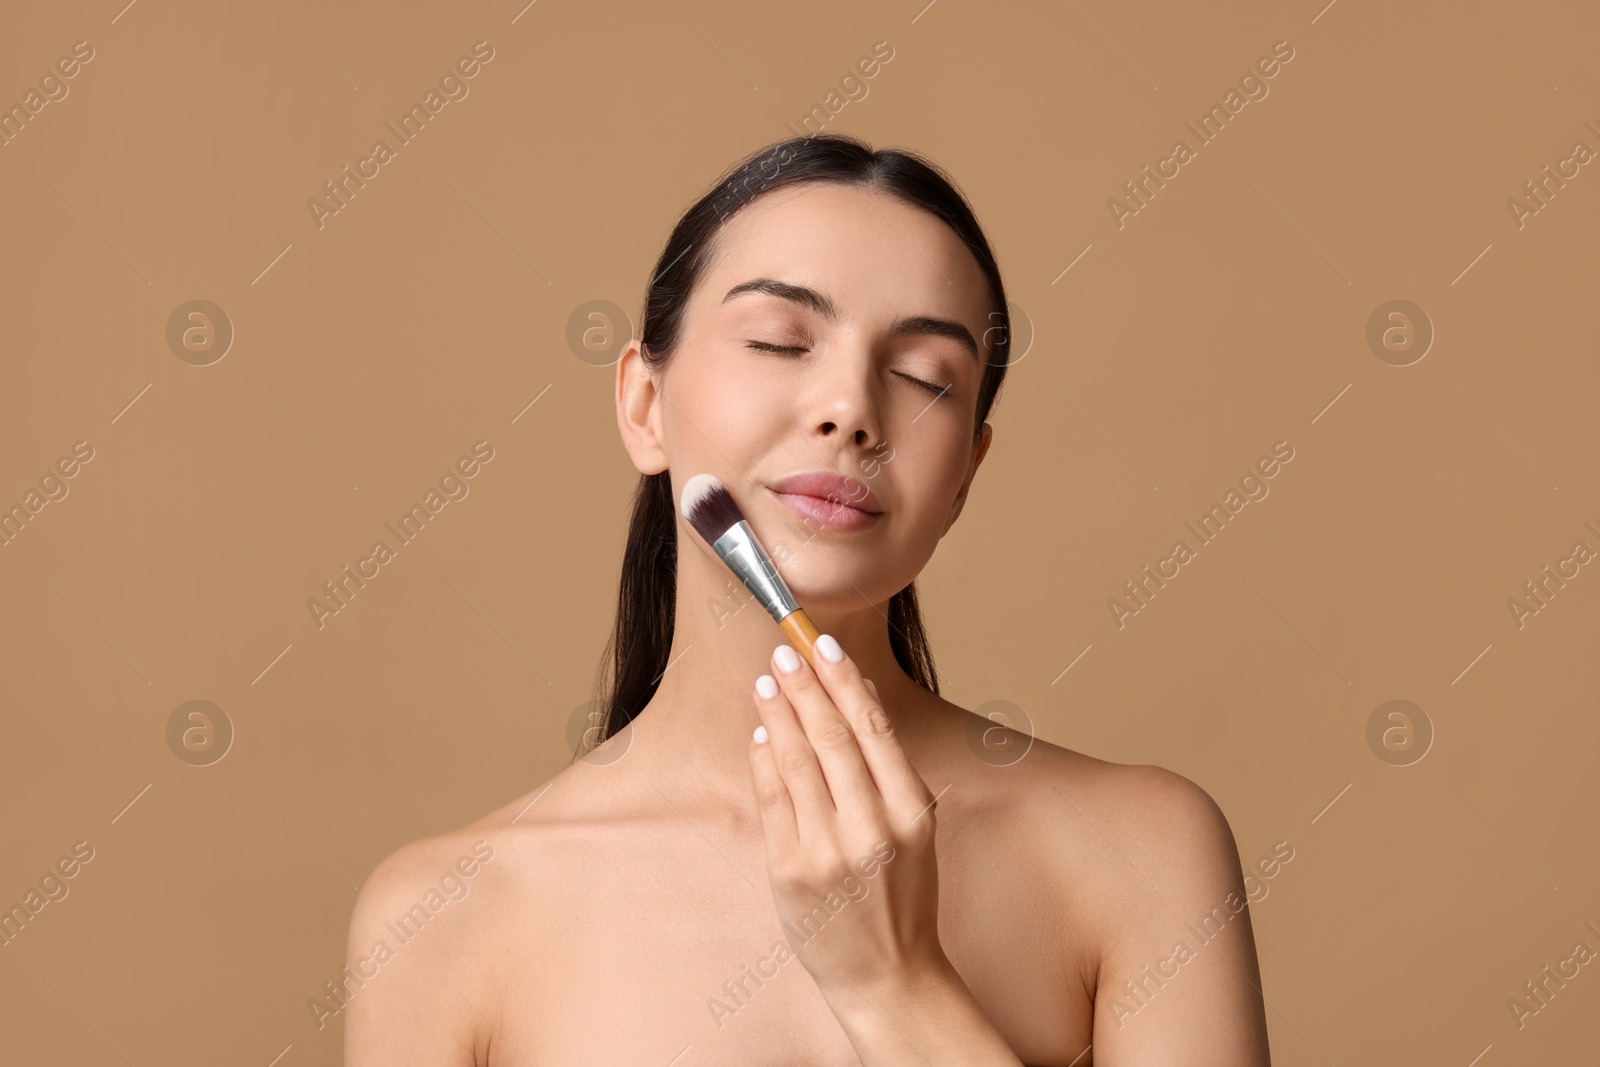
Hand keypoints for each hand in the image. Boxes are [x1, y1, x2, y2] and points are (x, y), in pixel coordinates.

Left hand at [747, 633, 945, 1000]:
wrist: (889, 977)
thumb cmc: (903, 896)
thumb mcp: (916, 830)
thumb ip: (889, 767)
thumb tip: (858, 695)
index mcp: (911, 813)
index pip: (872, 728)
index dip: (843, 680)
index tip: (823, 646)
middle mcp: (871, 829)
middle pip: (830, 737)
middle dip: (803, 686)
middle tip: (784, 651)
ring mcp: (827, 852)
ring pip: (796, 762)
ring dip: (778, 714)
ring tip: (766, 682)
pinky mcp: (789, 872)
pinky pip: (772, 800)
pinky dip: (764, 759)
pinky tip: (761, 733)